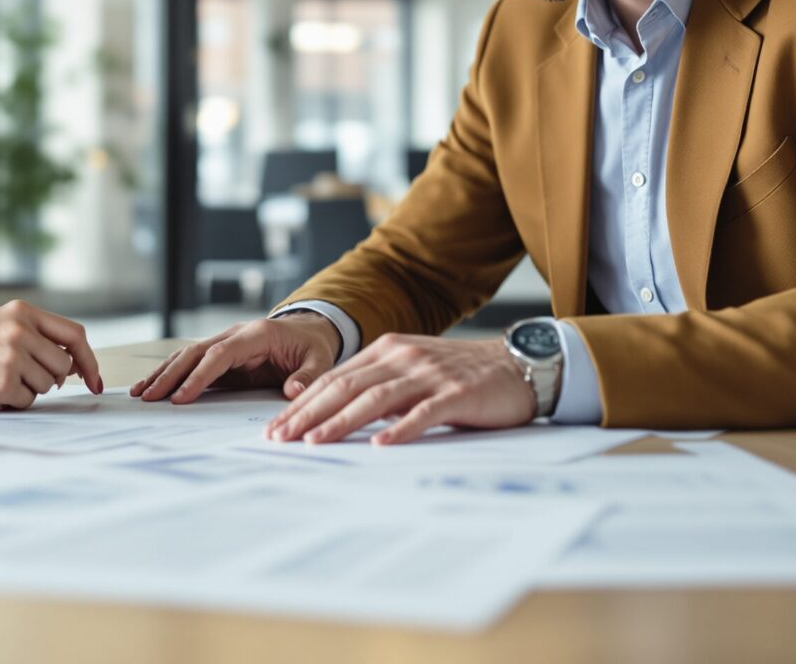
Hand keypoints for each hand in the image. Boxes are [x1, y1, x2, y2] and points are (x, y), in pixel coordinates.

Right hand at [0, 300, 102, 409]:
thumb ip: (36, 337)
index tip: (96, 380)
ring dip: (29, 390)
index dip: (90, 360)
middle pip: (64, 366)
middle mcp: (21, 329)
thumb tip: (75, 366)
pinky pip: (27, 401)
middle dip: (52, 379)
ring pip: (48, 386)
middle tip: (22, 378)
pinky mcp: (3, 381)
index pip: (75, 334)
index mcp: (22, 312)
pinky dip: (12, 401)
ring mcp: (13, 355)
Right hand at [131, 313, 341, 402]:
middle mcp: (234, 334)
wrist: (309, 329)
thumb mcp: (320, 359)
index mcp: (256, 334)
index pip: (220, 354)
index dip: (200, 376)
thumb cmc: (312, 345)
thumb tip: (293, 392)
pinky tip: (151, 386)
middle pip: (195, 352)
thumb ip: (308, 375)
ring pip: (187, 355)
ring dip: (163, 373)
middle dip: (170, 375)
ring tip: (141, 394)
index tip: (181, 398)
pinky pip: (191, 363)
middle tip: (150, 397)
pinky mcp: (220, 355)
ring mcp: (224, 342)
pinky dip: (170, 373)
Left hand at [264, 334, 534, 445]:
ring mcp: (430, 375)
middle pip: (346, 387)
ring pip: (376, 398)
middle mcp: (404, 357)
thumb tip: (334, 412)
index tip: (276, 426)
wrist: (520, 365)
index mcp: (388, 350)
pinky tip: (380, 446)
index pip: (335, 378)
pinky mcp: (458, 395)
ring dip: (341, 421)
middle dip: (308, 413)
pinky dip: (399, 429)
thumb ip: (380, 384)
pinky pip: (423, 413)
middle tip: (279, 438)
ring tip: (314, 442)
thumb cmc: (462, 375)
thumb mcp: (414, 370)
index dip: (302, 403)